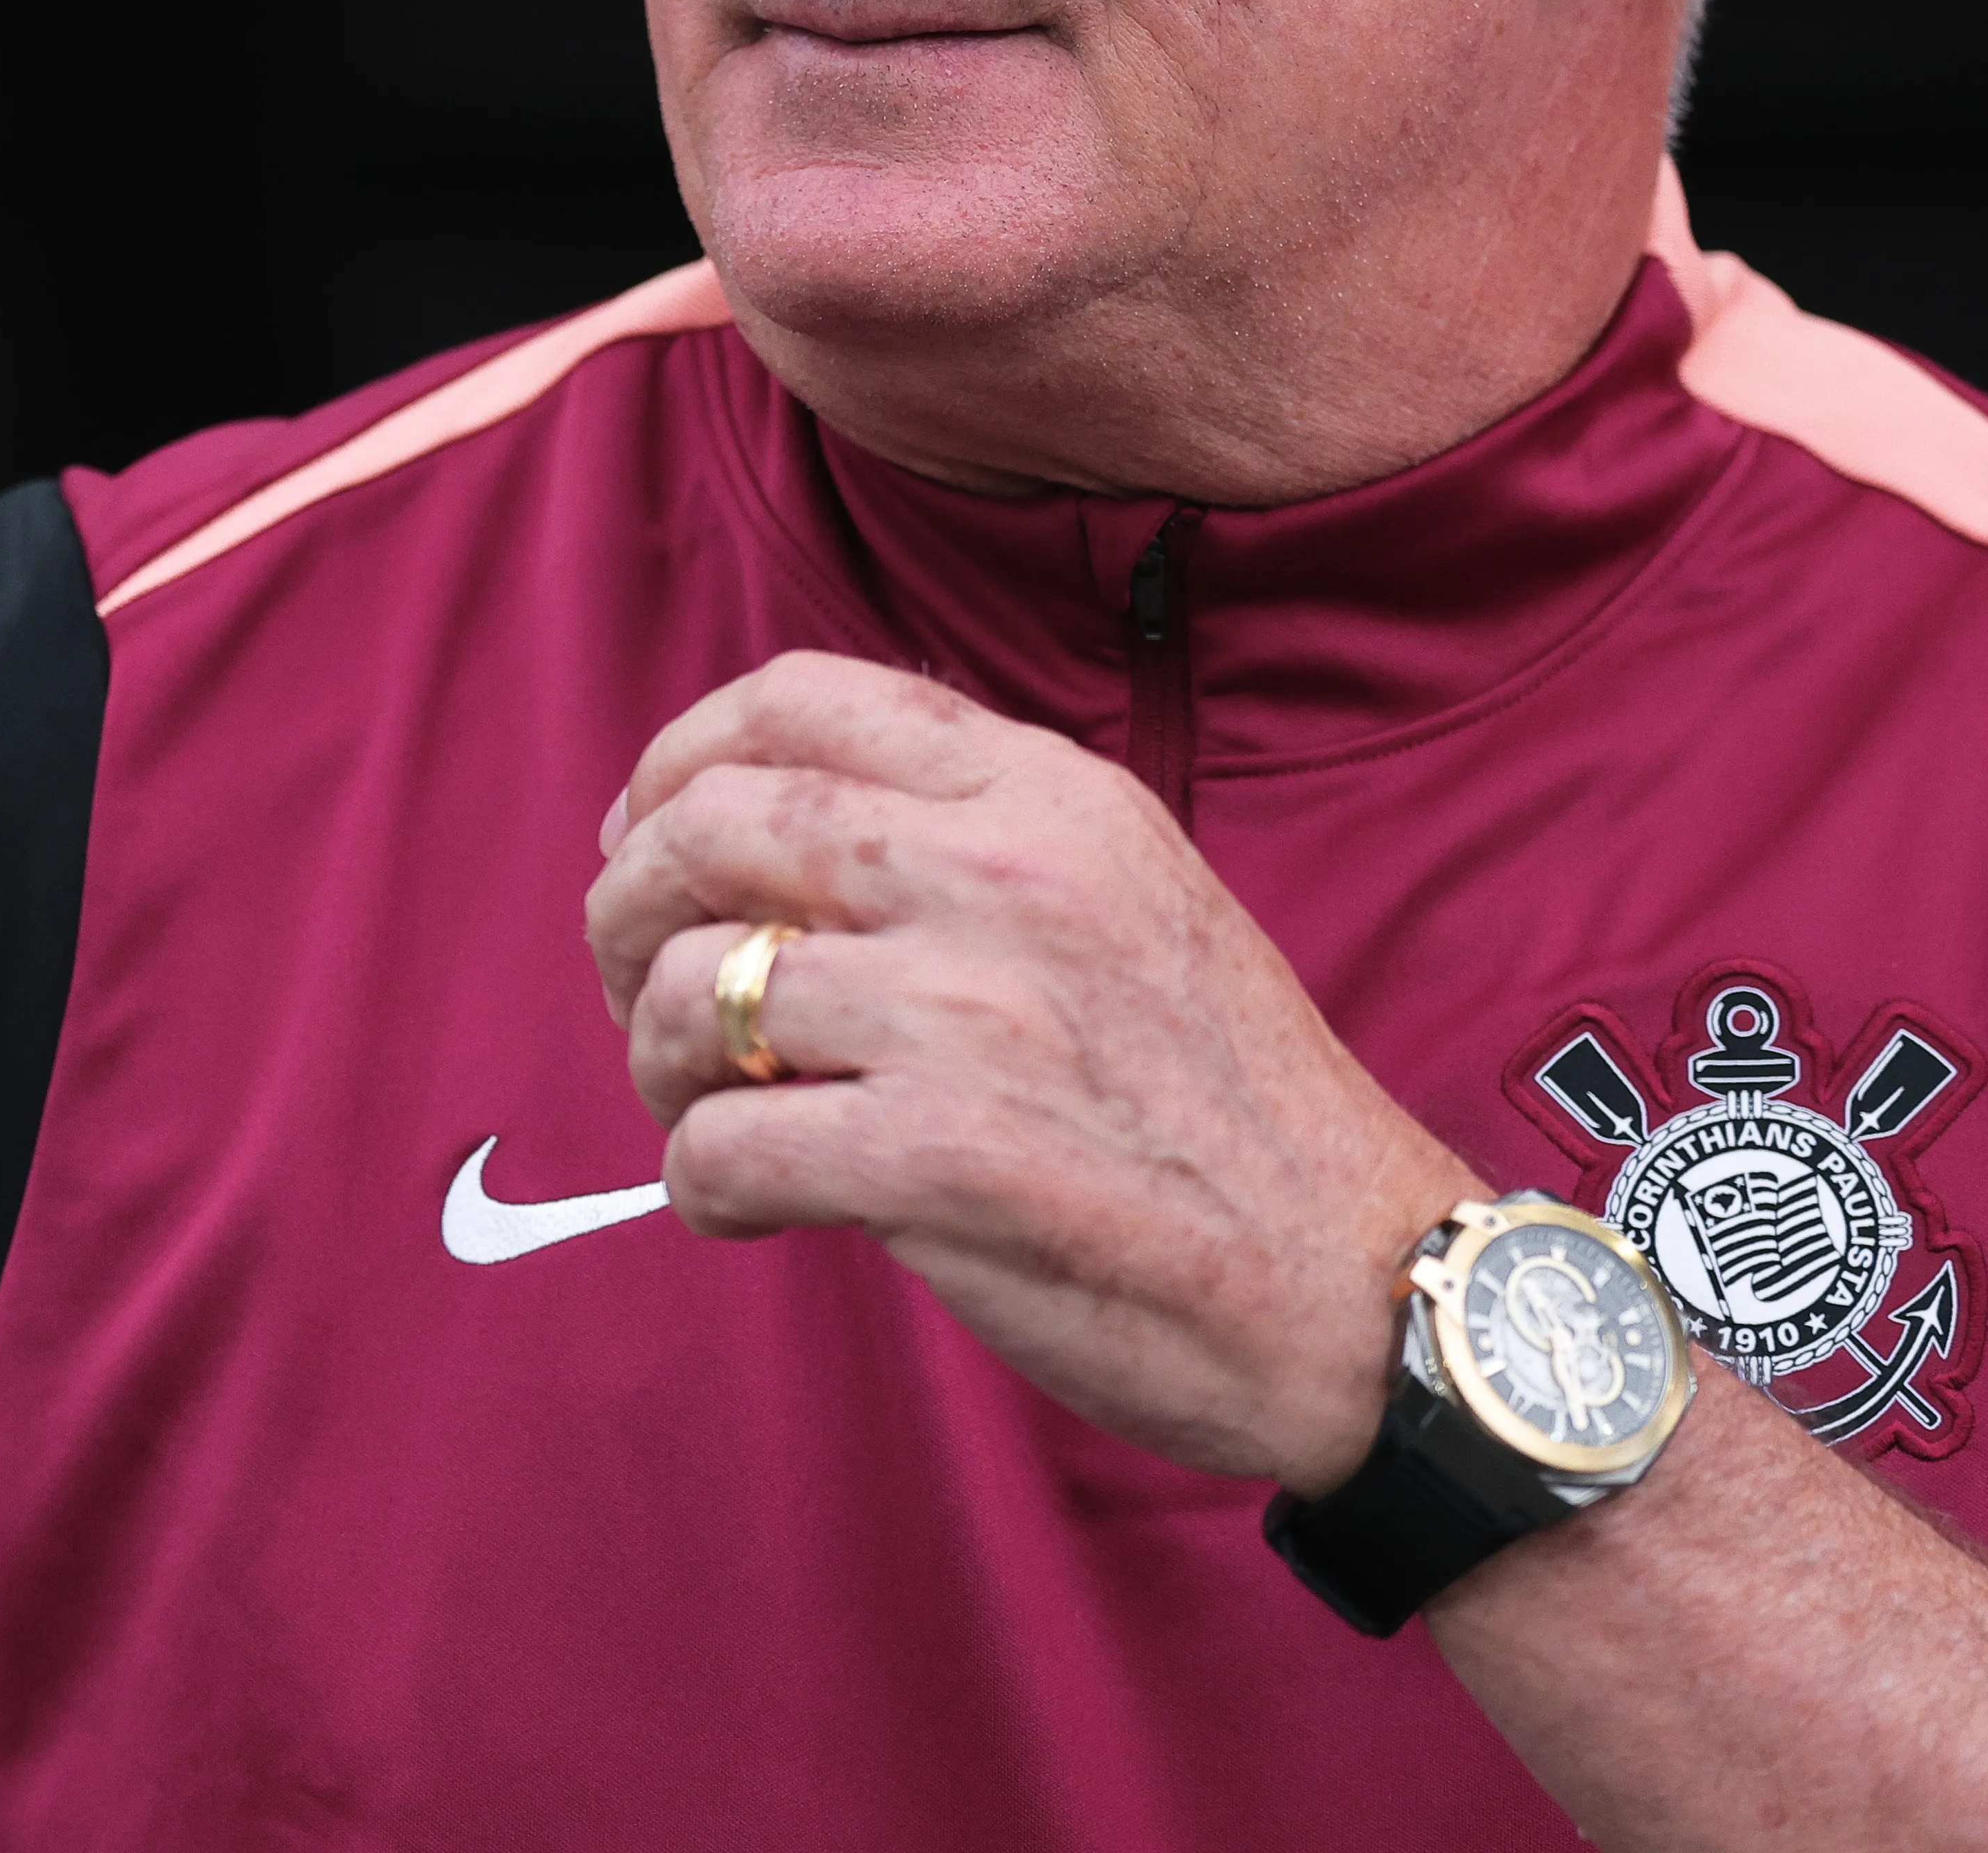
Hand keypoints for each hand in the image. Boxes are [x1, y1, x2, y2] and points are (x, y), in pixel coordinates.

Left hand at [585, 650, 1480, 1490]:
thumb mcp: (1130, 898)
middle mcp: (1005, 876)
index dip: (676, 760)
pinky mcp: (942, 1160)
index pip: (797, 699)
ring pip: (698, 990)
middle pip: (708, 828)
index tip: (646, 835)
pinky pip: (723, 1148)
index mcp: (1049, 796)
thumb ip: (972, 844)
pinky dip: (700, 1186)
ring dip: (662, 1063)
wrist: (1363, 1289)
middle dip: (625, 911)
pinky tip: (747, 1207)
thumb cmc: (1226, 1115)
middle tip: (644, 991)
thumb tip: (764, 841)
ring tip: (706, 1112)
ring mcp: (970, 1015)